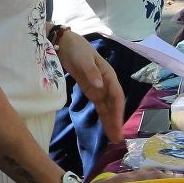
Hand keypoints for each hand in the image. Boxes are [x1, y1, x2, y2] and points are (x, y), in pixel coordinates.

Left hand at [56, 29, 124, 145]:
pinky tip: (107, 128)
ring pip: (108, 108)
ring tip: (115, 139)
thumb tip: (100, 86)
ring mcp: (99, 89)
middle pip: (114, 105)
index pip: (116, 96)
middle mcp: (107, 84)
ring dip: (111, 122)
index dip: (118, 111)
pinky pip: (100, 107)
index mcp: (108, 75)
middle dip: (116, 121)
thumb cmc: (77, 48)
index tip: (118, 124)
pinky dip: (103, 117)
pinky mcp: (91, 91)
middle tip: (118, 138)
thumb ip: (91, 72)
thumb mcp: (83, 58)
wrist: (65, 43)